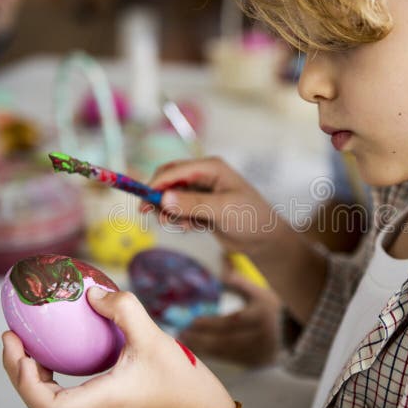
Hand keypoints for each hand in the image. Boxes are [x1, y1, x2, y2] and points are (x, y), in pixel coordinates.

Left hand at [2, 287, 234, 407]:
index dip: (25, 382)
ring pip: (47, 403)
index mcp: (101, 400)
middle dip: (17, 372)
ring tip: (24, 344)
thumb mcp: (152, 335)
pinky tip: (53, 353)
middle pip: (38, 405)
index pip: (49, 407)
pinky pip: (62, 397)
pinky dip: (47, 377)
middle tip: (12, 337)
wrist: (194, 404)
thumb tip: (91, 293)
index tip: (22, 351)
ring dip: (29, 376)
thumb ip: (123, 309)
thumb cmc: (177, 375)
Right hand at [144, 157, 290, 255]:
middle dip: (158, 197)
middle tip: (146, 213)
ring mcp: (201, 192)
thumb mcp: (222, 209)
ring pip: (171, 197)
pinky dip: (179, 220)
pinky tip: (191, 228)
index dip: (157, 183)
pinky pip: (179, 210)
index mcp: (211, 167)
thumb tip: (163, 199)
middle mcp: (204, 176)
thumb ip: (192, 204)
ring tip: (182, 226)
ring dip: (170, 212)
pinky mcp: (200, 208)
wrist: (264, 240)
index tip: (143, 200)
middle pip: (169, 181)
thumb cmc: (250, 218)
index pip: (175, 170)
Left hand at [179, 268, 281, 367]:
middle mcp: (262, 335)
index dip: (210, 323)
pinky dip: (212, 355)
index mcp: (262, 314)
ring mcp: (259, 351)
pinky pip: (229, 360)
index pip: (232, 321)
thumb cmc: (271, 308)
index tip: (192, 321)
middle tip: (181, 333)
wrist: (292, 334)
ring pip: (225, 352)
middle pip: (226, 339)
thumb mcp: (259, 292)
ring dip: (202, 347)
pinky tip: (198, 349)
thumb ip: (240, 282)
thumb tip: (223, 259)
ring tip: (184, 341)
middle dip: (201, 337)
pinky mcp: (255, 362)